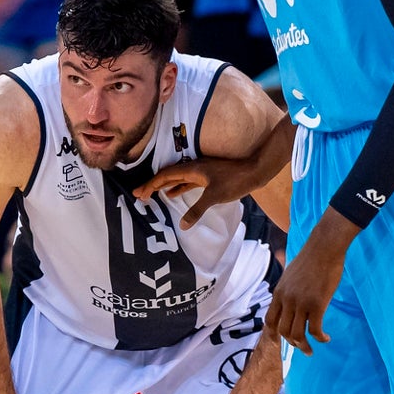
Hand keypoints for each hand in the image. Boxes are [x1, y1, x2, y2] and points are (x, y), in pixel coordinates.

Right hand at [134, 157, 265, 228]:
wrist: (254, 171)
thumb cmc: (235, 181)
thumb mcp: (214, 196)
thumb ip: (197, 210)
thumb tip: (182, 225)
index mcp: (191, 168)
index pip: (165, 176)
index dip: (150, 184)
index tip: (139, 194)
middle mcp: (193, 167)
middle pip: (167, 175)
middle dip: (152, 185)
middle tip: (138, 194)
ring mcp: (200, 172)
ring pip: (176, 179)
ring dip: (163, 186)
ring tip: (151, 195)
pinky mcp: (207, 177)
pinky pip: (186, 182)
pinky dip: (177, 188)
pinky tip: (172, 194)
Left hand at [265, 210, 357, 354]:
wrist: (324, 247)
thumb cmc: (311, 258)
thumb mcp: (291, 274)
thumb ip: (288, 288)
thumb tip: (289, 298)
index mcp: (279, 292)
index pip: (270, 320)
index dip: (272, 335)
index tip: (279, 342)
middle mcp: (287, 299)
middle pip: (283, 331)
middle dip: (291, 343)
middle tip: (302, 347)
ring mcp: (301, 302)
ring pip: (297, 334)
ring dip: (304, 346)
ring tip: (311, 350)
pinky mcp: (317, 304)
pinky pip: (315, 330)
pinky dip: (319, 338)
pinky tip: (326, 338)